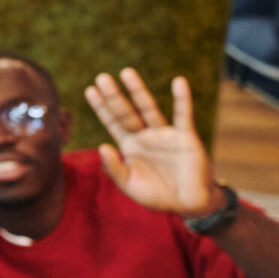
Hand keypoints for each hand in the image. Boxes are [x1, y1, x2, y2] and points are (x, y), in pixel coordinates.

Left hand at [84, 69, 220, 218]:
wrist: (189, 204)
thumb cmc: (157, 195)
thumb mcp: (129, 184)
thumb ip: (114, 168)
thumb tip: (102, 146)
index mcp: (130, 146)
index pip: (112, 122)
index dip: (101, 107)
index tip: (89, 90)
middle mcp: (145, 136)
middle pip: (126, 112)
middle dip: (114, 96)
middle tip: (101, 77)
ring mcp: (165, 135)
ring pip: (149, 108)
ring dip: (138, 91)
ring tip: (127, 72)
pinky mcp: (186, 137)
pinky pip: (184, 115)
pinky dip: (182, 99)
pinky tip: (178, 82)